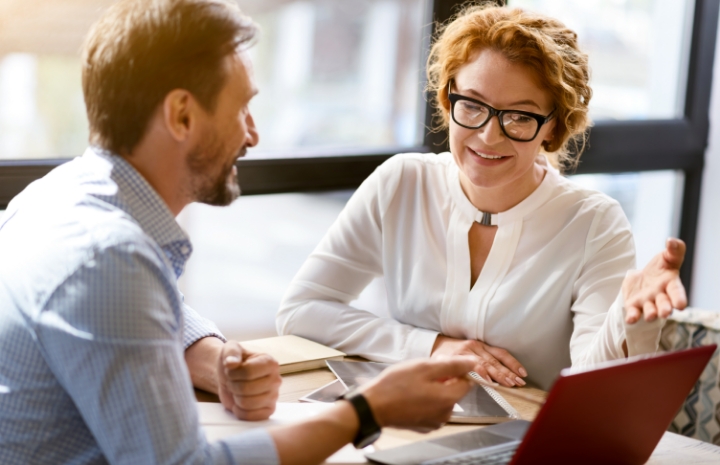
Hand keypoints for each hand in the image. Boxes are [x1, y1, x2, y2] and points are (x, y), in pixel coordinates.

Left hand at [217, 341, 281, 420]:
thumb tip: (231, 363)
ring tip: (238, 391)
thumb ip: (231, 352)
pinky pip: (249, 416)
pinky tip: (240, 402)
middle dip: (233, 385)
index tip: (231, 370)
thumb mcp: (230, 349)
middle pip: (246, 389)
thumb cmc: (234, 363)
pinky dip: (239, 411)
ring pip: (246, 403)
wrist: (232, 377)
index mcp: (270, 362)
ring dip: (235, 398)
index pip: (248, 372)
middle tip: (234, 381)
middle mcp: (276, 379)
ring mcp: (274, 396)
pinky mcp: (269, 410)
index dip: (233, 373)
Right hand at [359, 357, 473, 431]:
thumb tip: (472, 362)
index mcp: (449, 398)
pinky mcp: (424, 426)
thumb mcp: (424, 367)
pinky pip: (432, 409)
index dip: (455, 369)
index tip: (439, 364)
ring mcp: (434, 422)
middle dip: (442, 379)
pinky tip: (410, 394)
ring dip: (433, 389)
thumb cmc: (395, 386)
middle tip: (422, 372)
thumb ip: (452, 365)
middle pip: (454, 390)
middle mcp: (446, 414)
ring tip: (413, 383)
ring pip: (442, 399)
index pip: (467, 381)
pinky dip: (425, 400)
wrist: (373, 407)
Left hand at [431, 335, 526, 386]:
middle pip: (489, 362)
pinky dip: (511, 361)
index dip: (483, 374)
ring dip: (510, 369)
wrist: (437, 343)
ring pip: (497, 358)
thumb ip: (449, 379)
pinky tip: (520, 369)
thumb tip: (459, 388)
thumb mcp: (440, 370)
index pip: (474, 364)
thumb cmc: (439, 360)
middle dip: (502, 374)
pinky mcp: (484, 345)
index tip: (491, 383)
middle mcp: (470, 349)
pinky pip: (500, 352)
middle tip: (513, 384)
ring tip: (520, 379)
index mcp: (459, 356)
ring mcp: (479, 346)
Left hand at [622, 238, 687, 323]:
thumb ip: (674, 250)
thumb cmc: (660, 268)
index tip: (681, 305)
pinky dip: (633, 316)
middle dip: (665, 309)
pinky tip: (630, 319)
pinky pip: (634, 312)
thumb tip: (671, 241)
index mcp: (670, 284)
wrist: (642, 277)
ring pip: (650, 310)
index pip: (676, 292)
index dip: (679, 298)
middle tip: (665, 313)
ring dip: (650, 313)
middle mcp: (660, 296)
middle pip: (664, 304)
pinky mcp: (634, 305)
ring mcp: (647, 302)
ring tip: (650, 316)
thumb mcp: (667, 257)